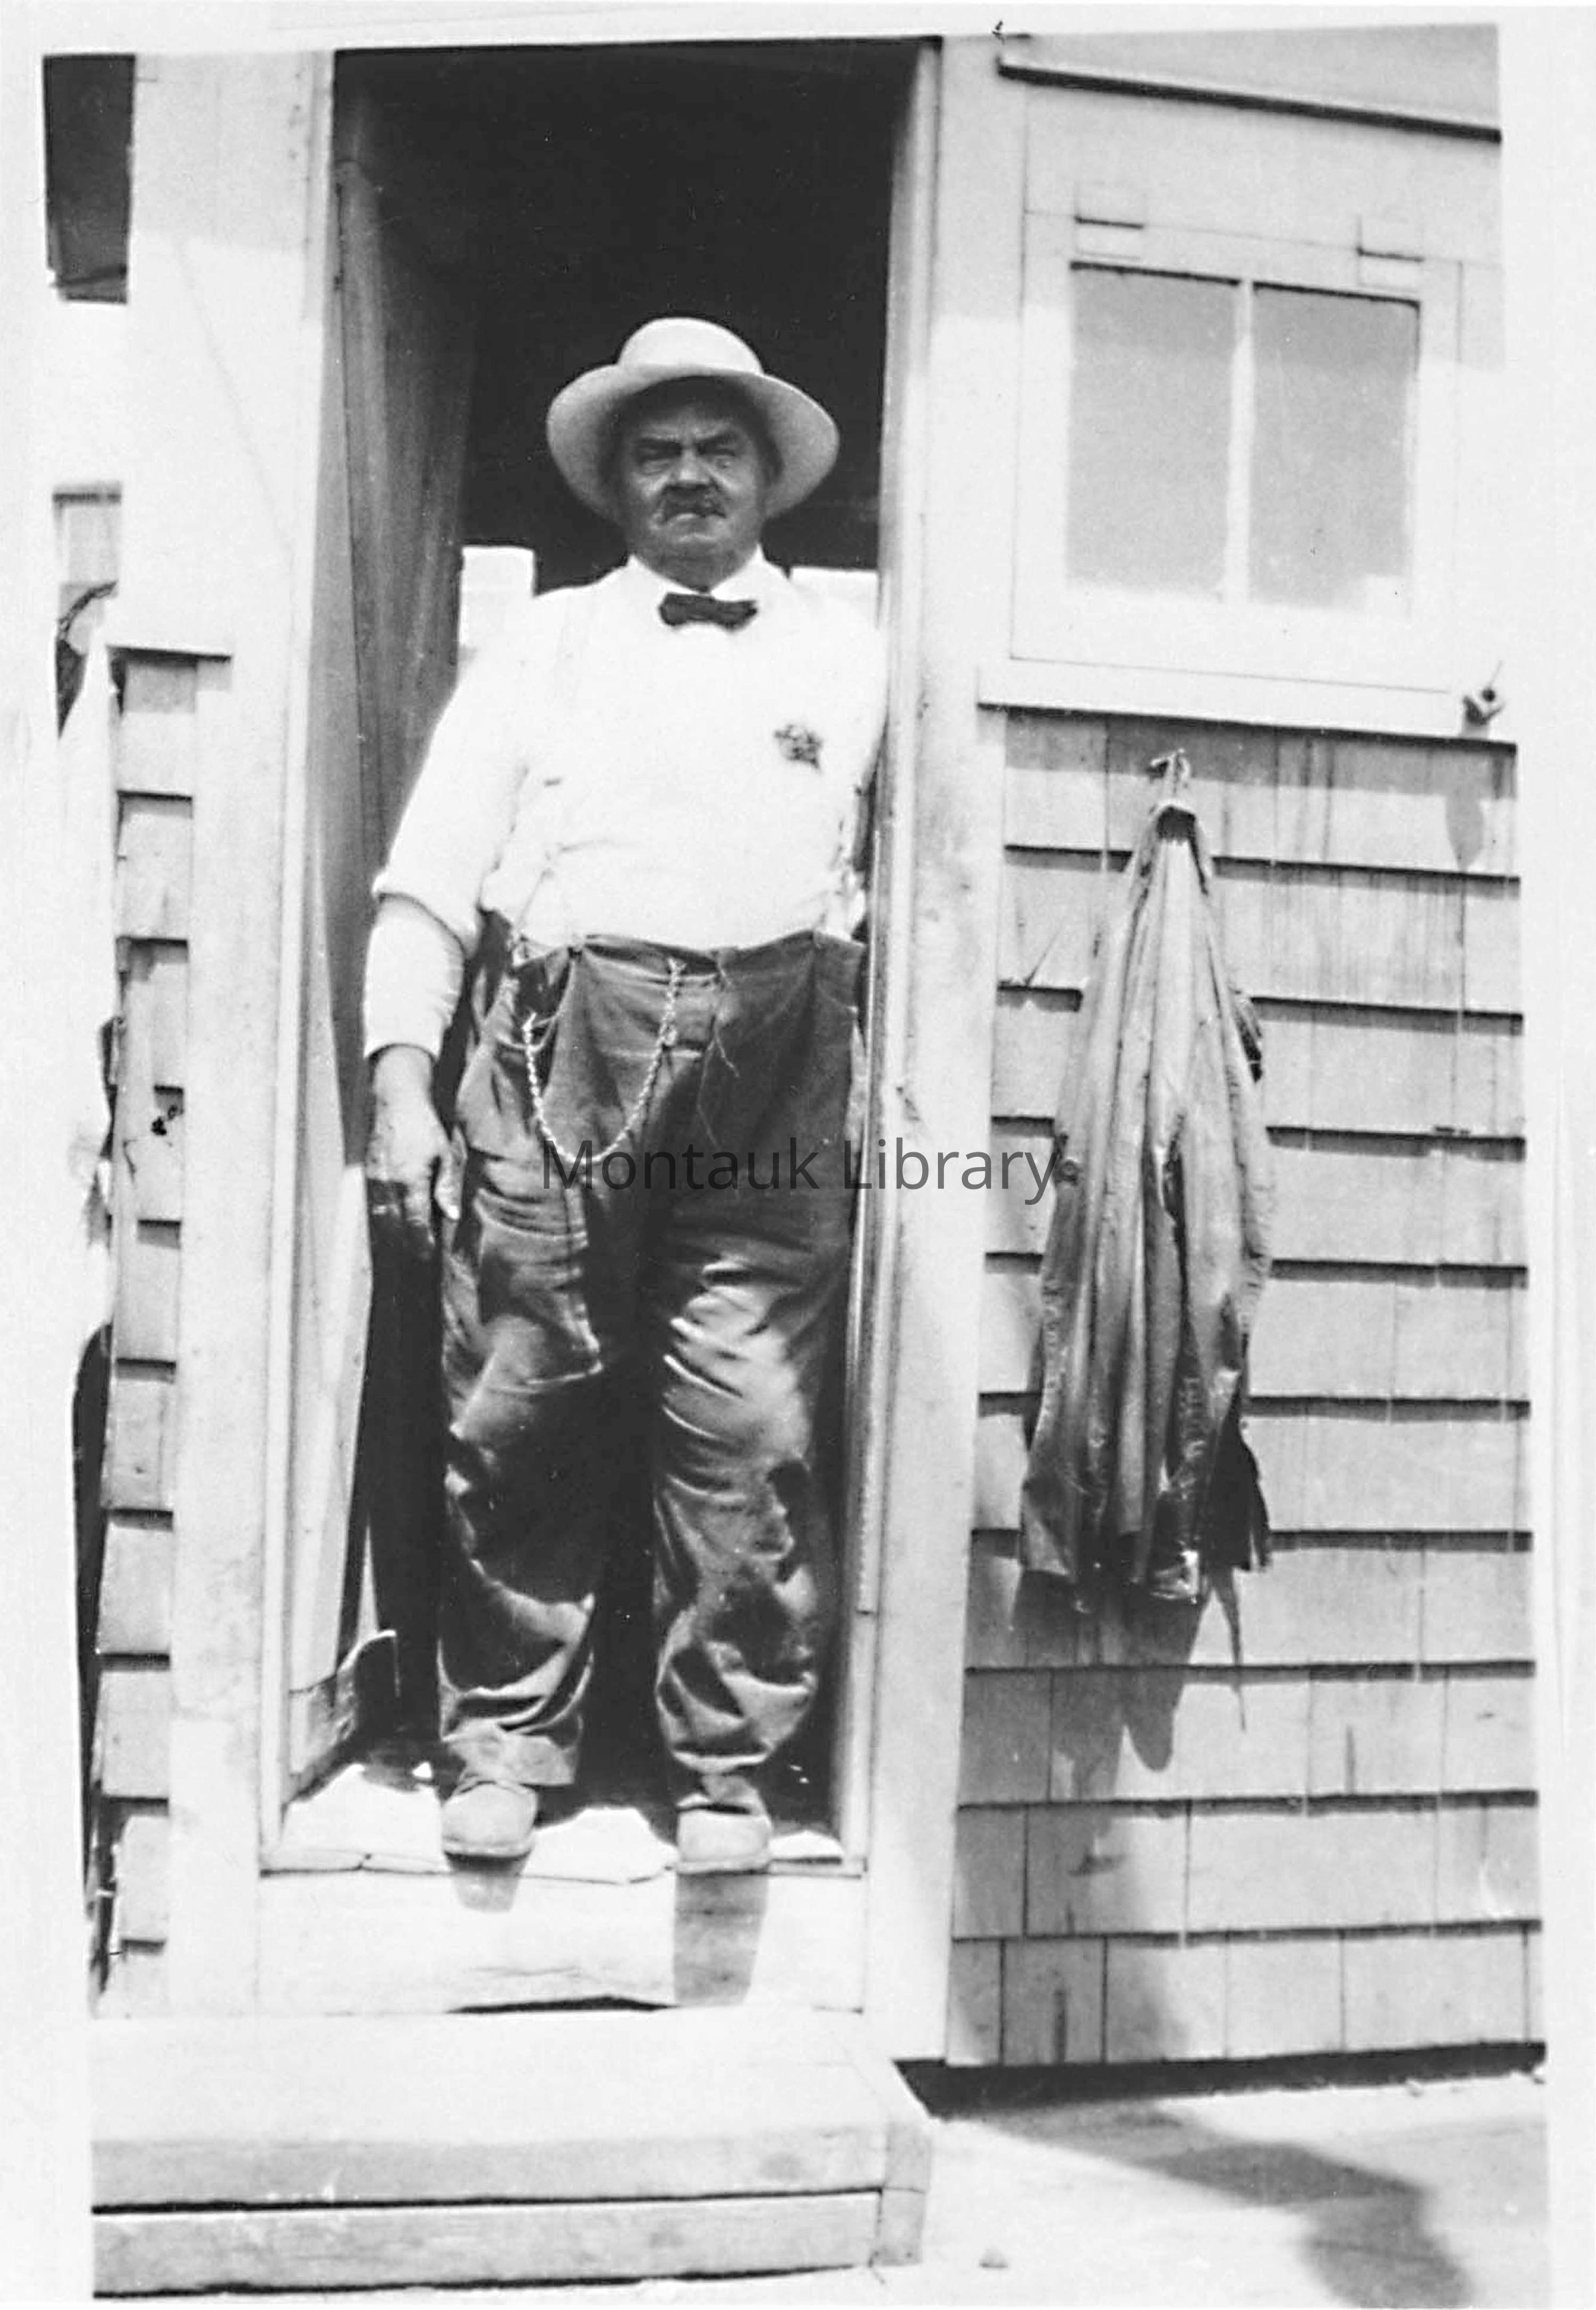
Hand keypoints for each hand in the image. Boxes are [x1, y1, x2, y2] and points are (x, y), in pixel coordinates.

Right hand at [366, 1045, 451, 1257]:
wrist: (395, 1098)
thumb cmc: (424, 1125)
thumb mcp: (445, 1153)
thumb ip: (446, 1187)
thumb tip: (452, 1216)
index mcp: (409, 1180)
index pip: (415, 1223)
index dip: (422, 1243)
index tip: (429, 1256)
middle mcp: (387, 1184)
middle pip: (394, 1227)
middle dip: (406, 1246)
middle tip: (417, 1260)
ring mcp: (373, 1180)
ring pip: (379, 1219)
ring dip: (392, 1237)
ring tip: (404, 1250)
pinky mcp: (367, 1174)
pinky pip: (372, 1207)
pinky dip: (382, 1221)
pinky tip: (392, 1228)